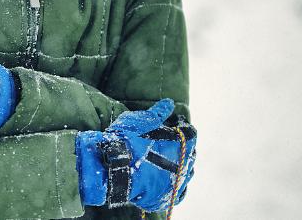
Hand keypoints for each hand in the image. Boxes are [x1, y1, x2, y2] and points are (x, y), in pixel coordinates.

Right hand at [76, 99, 196, 211]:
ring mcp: (175, 183)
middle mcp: (184, 164)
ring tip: (165, 160)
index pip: (189, 132)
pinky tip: (165, 179)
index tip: (172, 125)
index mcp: (181, 143)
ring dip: (179, 165)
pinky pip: (177, 192)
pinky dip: (173, 185)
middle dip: (180, 147)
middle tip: (166, 143)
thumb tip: (169, 103)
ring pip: (186, 173)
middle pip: (189, 153)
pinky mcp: (165, 197)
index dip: (180, 128)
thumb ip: (158, 113)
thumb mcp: (141, 121)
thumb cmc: (126, 141)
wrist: (112, 168)